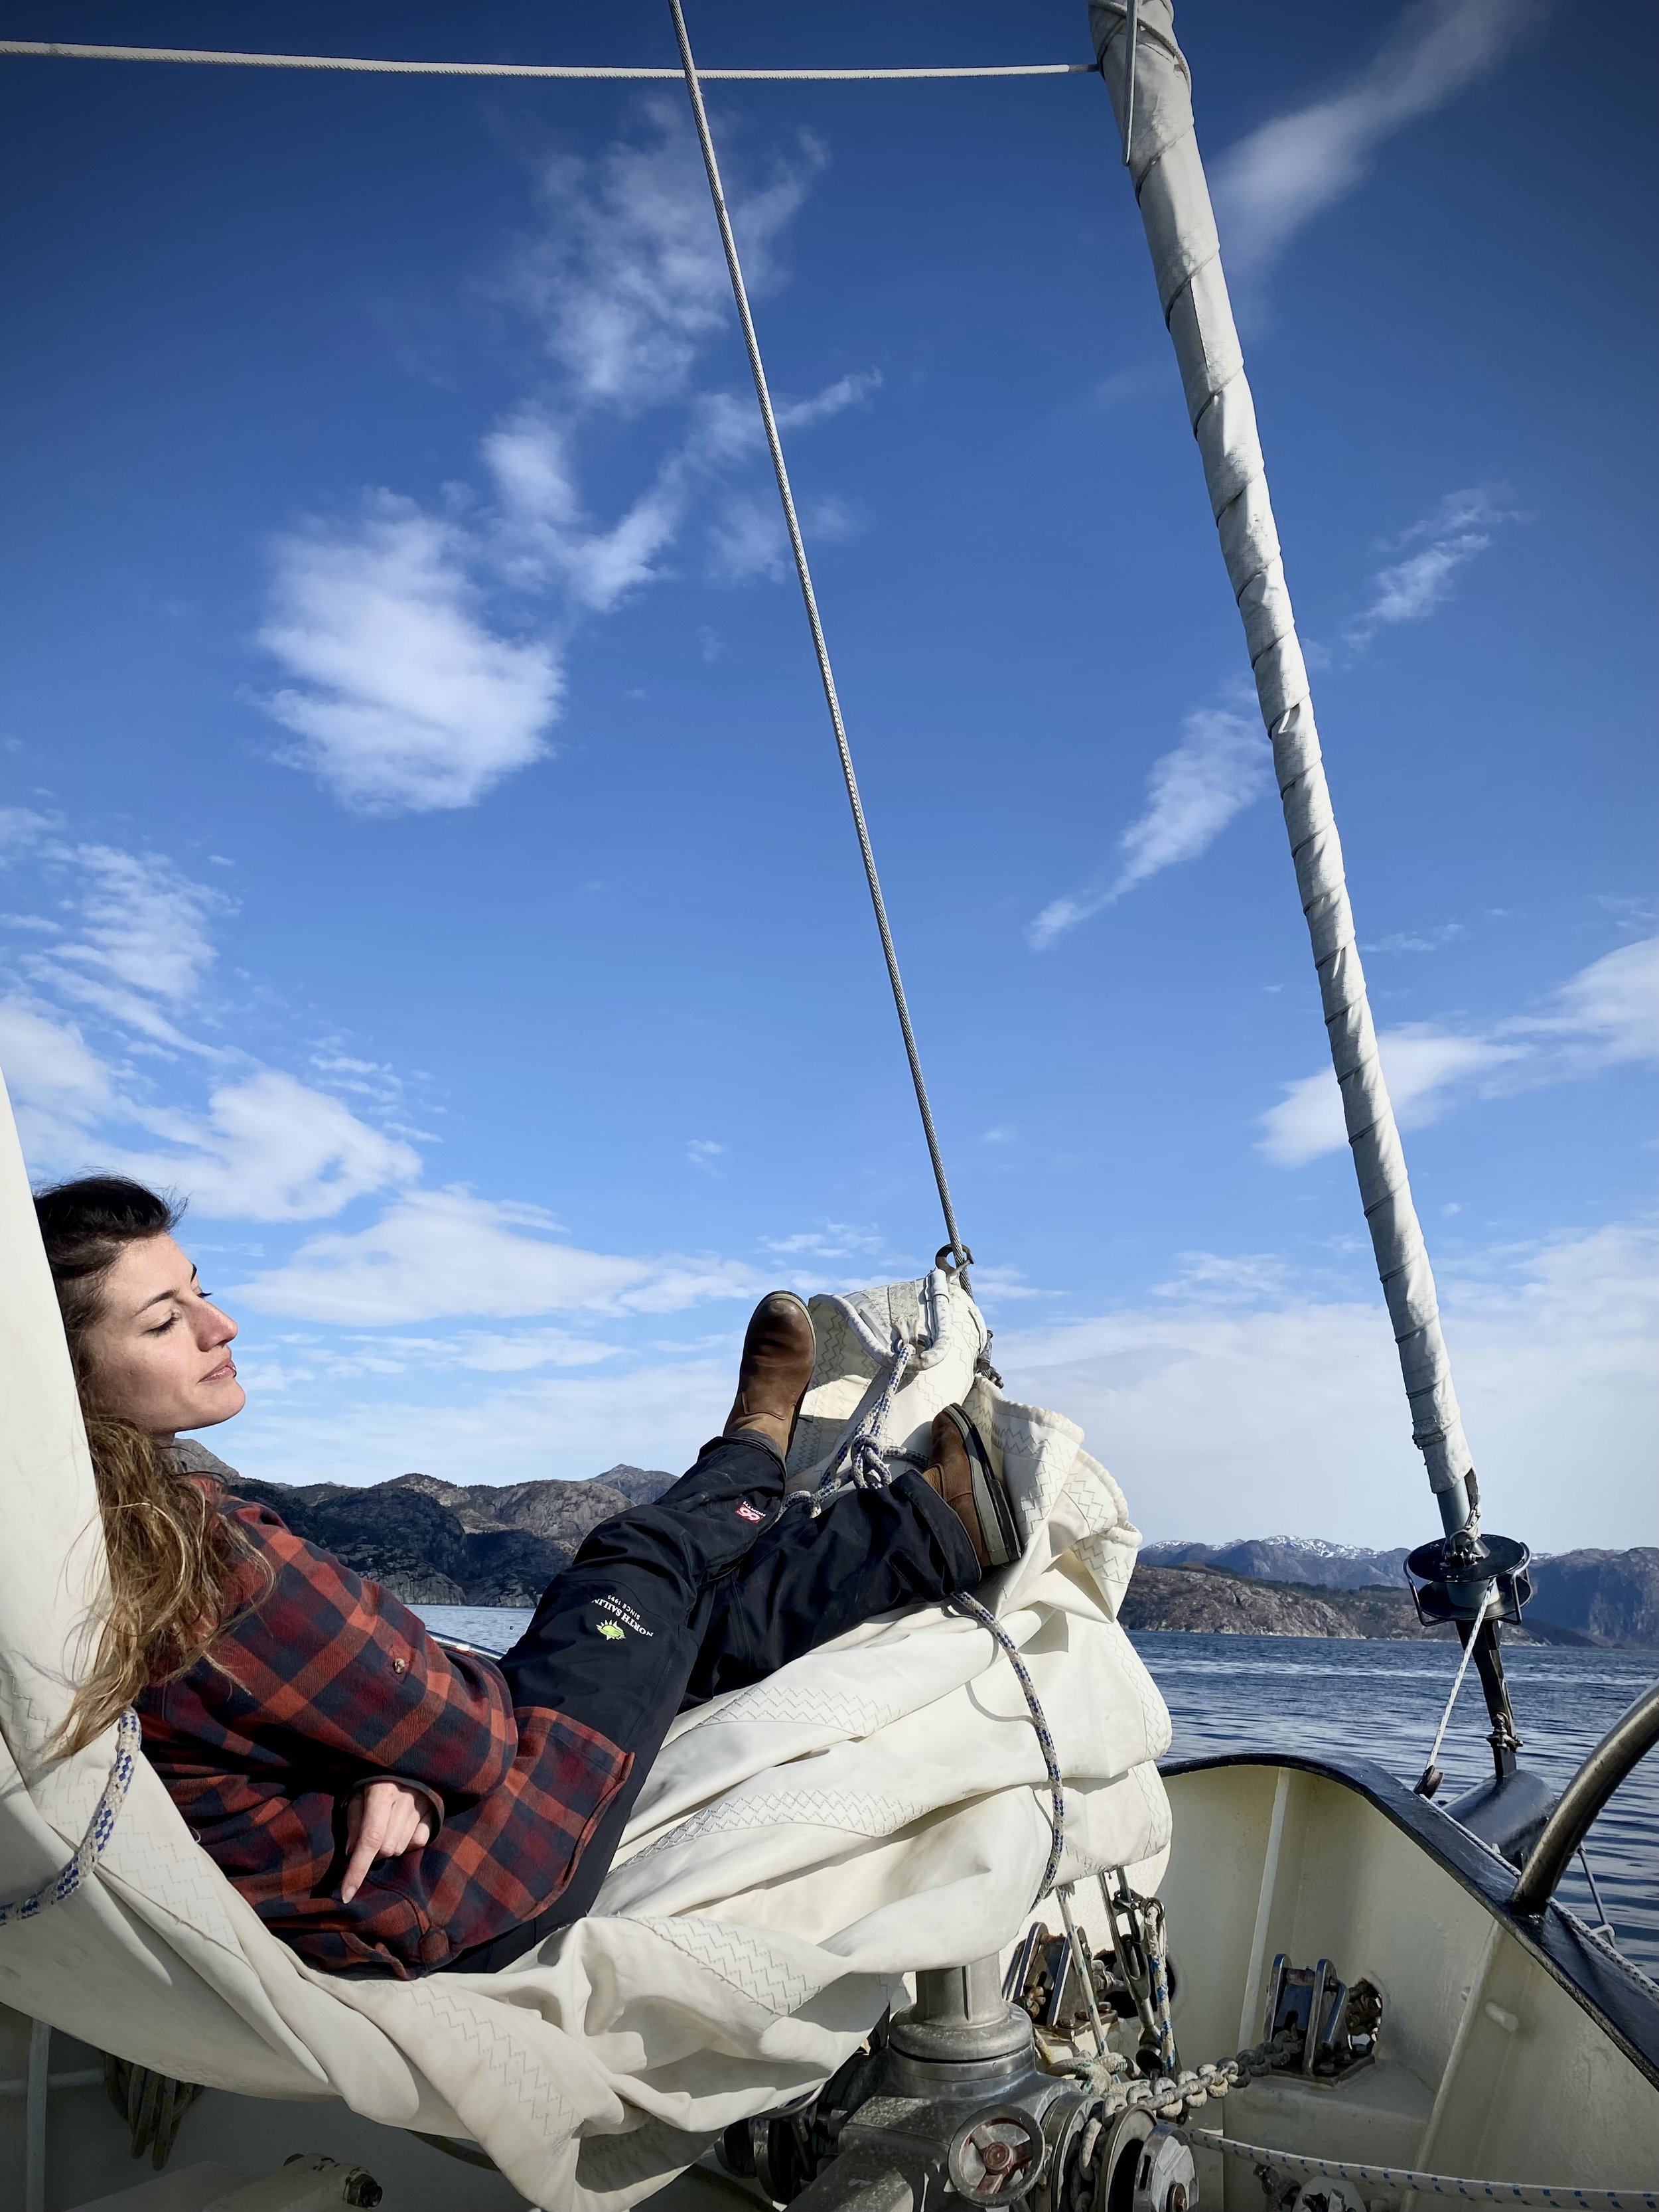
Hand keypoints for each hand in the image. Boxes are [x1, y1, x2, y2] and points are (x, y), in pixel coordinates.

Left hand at [340, 1780, 433, 1902]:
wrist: (408, 1759)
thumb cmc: (374, 1779)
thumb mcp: (356, 1793)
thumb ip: (352, 1820)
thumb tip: (351, 1851)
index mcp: (382, 1792)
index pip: (369, 1839)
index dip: (357, 1870)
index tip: (346, 1895)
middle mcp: (405, 1800)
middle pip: (385, 1849)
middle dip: (372, 1850)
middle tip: (369, 1833)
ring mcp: (422, 1807)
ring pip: (400, 1848)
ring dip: (389, 1845)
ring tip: (386, 1824)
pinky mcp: (434, 1813)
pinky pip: (419, 1842)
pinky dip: (408, 1840)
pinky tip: (404, 1825)